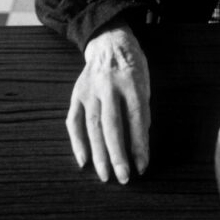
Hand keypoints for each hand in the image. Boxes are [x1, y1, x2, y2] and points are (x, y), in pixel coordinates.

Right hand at [67, 25, 149, 183]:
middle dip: (118, 154)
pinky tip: (83, 160)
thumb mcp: (145, 82)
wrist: (108, 41)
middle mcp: (109, 86)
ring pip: (92, 126)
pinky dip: (77, 142)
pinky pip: (74, 121)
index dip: (139, 144)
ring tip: (105, 176)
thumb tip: (140, 144)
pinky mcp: (77, 94)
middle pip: (112, 125)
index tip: (142, 166)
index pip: (136, 118)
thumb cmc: (132, 66)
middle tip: (123, 177)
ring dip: (99, 154)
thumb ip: (142, 111)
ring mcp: (90, 90)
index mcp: (131, 82)